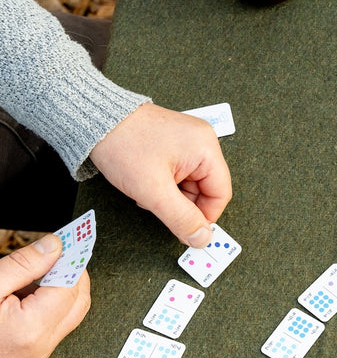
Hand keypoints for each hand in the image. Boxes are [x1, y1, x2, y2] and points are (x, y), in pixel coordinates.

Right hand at [0, 235, 90, 357]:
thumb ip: (22, 266)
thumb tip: (52, 247)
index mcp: (31, 328)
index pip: (71, 287)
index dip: (71, 261)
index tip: (68, 241)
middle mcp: (41, 346)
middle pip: (78, 302)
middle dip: (74, 274)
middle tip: (60, 251)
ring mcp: (37, 355)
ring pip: (68, 316)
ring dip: (62, 290)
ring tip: (38, 270)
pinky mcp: (31, 357)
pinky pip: (52, 328)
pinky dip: (49, 307)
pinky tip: (26, 294)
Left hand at [89, 103, 232, 247]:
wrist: (94, 119)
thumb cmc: (122, 144)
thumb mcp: (153, 191)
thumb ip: (182, 218)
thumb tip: (202, 238)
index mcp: (206, 148)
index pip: (220, 194)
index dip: (204, 216)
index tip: (186, 229)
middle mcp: (202, 141)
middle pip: (205, 189)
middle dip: (180, 203)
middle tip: (156, 203)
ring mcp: (188, 139)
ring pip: (190, 183)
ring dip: (169, 194)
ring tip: (146, 188)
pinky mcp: (174, 141)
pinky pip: (179, 172)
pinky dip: (164, 182)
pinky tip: (146, 179)